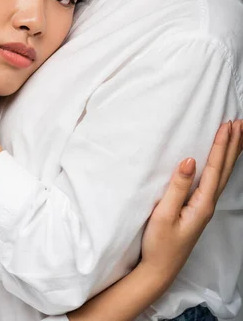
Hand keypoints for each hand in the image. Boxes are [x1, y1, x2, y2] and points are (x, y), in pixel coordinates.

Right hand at [140, 119, 242, 286]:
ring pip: (223, 175)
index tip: (227, 125)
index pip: (214, 168)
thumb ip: (177, 187)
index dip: (221, 145)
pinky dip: (221, 166)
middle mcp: (207, 204)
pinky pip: (215, 181)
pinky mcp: (198, 210)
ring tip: (238, 136)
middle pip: (224, 169)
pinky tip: (220, 162)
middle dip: (232, 145)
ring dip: (230, 154)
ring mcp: (204, 208)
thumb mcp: (163, 215)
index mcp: (201, 204)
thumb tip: (190, 161)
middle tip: (239, 123)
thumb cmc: (159, 244)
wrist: (159, 270)